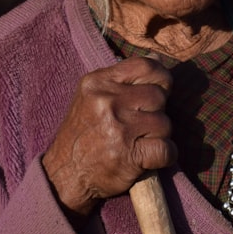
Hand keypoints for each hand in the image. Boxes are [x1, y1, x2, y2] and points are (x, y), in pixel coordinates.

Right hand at [42, 56, 176, 220]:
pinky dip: (164, 156)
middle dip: (156, 112)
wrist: (65, 174)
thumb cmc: (82, 134)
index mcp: (98, 82)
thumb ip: (122, 80)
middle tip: (140, 125)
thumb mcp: (91, 96)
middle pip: (158, 96)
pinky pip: (167, 149)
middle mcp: (107, 102)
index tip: (159, 90)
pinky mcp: (130, 155)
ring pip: (165, 124)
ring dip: (159, 136)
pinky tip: (148, 158)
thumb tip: (157, 59)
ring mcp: (119, 129)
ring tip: (139, 142)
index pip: (145, 66)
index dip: (160, 78)